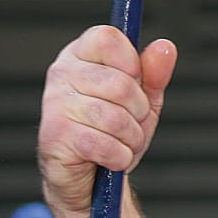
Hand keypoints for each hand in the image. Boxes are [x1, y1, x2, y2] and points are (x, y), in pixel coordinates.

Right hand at [37, 25, 177, 215]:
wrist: (89, 179)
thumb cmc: (113, 134)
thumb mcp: (142, 101)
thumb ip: (154, 73)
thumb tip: (165, 47)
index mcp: (81, 55)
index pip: (107, 38)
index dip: (131, 62)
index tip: (135, 82)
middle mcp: (61, 73)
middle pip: (119, 83)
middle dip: (139, 111)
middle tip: (131, 123)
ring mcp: (53, 103)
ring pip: (114, 118)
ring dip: (131, 138)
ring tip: (122, 143)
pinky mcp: (54, 136)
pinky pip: (104, 145)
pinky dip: (119, 157)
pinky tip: (111, 159)